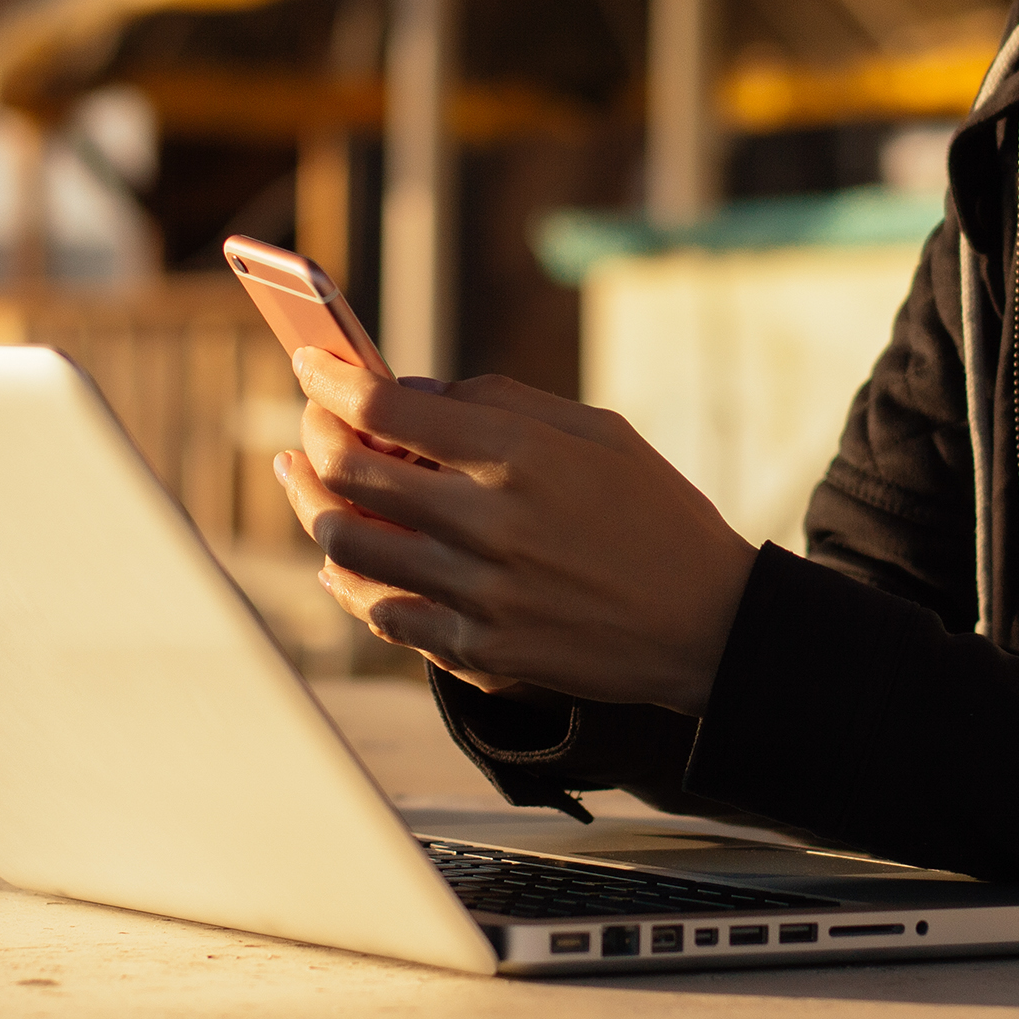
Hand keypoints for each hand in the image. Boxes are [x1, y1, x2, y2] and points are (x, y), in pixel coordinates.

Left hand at [274, 349, 758, 714]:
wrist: (708, 625)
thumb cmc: (654, 515)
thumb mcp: (598, 430)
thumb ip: (502, 400)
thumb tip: (413, 390)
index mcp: (521, 454)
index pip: (385, 408)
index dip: (330, 381)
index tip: (310, 366)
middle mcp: (490, 523)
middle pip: (350, 473)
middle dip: (314, 437)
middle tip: (311, 426)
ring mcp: (481, 594)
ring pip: (349, 547)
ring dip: (315, 508)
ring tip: (311, 486)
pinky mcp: (480, 652)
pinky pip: (382, 614)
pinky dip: (352, 582)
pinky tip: (345, 561)